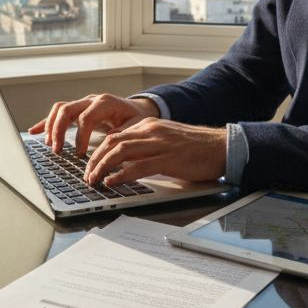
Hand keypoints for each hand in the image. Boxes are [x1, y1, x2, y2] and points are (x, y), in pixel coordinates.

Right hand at [27, 93, 158, 155]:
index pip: (86, 117)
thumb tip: (110, 139)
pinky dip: (46, 122)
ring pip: (60, 109)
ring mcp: (82, 104)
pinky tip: (34, 131)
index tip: (80, 154)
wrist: (137, 109)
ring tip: (49, 145)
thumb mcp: (136, 125)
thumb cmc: (136, 118)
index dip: (81, 136)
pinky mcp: (77, 110)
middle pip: (67, 109)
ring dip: (51, 126)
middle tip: (58, 150)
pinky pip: (58, 113)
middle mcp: (91, 100)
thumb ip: (124, 132)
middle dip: (59, 130)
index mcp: (105, 102)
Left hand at [83, 119, 226, 185]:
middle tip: (87, 175)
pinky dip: (121, 174)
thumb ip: (146, 146)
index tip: (90, 165)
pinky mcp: (168, 159)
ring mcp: (159, 144)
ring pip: (121, 152)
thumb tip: (125, 160)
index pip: (115, 136)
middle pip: (113, 143)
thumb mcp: (166, 140)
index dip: (99, 151)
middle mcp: (151, 131)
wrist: (221, 147)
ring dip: (102, 167)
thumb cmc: (196, 148)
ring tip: (94, 180)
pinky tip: (112, 181)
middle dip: (95, 160)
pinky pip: (138, 166)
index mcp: (150, 125)